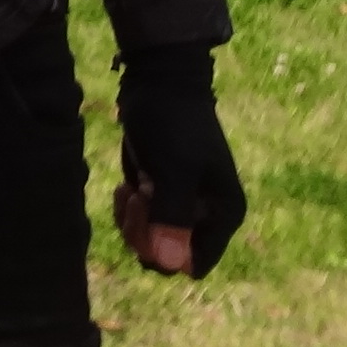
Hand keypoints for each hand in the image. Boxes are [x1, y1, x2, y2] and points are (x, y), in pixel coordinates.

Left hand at [113, 43, 245, 279]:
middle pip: (168, 256)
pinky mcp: (159, 195)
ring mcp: (181, 206)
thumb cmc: (171, 124)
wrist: (157, 83)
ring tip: (129, 190)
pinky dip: (127, 212)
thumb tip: (169, 264)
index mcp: (223, 215)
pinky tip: (123, 188)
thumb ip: (172, 218)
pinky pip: (140, 223)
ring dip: (132, 222)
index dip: (166, 253)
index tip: (148, 220)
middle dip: (144, 234)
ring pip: (151, 242)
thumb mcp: (173, 171)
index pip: (194, 264)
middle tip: (134, 199)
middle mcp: (206, 216)